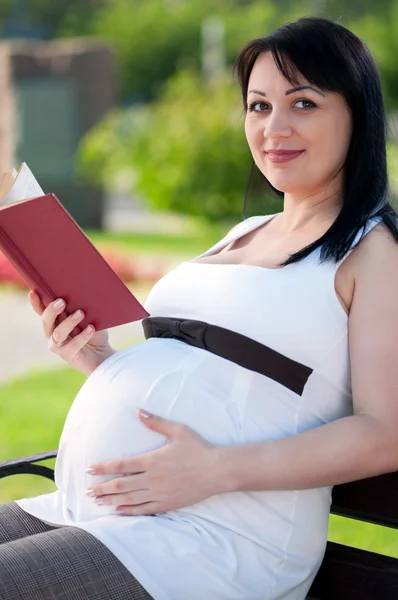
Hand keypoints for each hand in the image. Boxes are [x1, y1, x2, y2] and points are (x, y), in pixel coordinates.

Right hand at [29, 290, 115, 376]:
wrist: (102, 353)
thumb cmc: (92, 331)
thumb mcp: (86, 317)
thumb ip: (78, 308)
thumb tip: (79, 295)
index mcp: (54, 321)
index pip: (42, 310)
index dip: (36, 302)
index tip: (33, 292)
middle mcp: (52, 333)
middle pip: (46, 321)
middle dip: (52, 310)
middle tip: (62, 302)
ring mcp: (58, 345)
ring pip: (58, 333)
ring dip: (69, 322)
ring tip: (81, 313)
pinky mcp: (68, 355)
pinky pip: (73, 345)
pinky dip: (83, 336)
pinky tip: (91, 328)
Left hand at [85, 410, 222, 514]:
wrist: (217, 471)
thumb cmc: (198, 448)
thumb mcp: (178, 430)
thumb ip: (156, 422)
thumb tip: (138, 412)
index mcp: (152, 460)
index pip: (121, 465)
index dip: (103, 467)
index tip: (89, 469)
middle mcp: (152, 478)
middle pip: (121, 485)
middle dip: (102, 487)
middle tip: (87, 490)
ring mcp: (159, 493)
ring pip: (129, 499)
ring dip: (111, 500)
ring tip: (97, 501)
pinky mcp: (167, 504)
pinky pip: (143, 510)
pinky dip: (129, 511)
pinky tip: (118, 512)